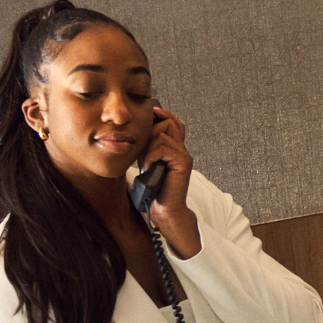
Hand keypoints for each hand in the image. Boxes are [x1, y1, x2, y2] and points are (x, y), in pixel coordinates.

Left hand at [142, 104, 200, 257]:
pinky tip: (148, 167)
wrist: (163, 208)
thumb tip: (138, 129)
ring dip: (148, 148)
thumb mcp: (147, 160)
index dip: (162, 115)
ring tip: (146, 163)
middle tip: (144, 152)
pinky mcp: (183, 162)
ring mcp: (184, 155)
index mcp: (175, 147)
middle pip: (168, 123)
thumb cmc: (153, 187)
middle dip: (150, 133)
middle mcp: (182, 149)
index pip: (173, 121)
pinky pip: (162, 148)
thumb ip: (148, 145)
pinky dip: (151, 156)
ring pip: (162, 135)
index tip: (150, 116)